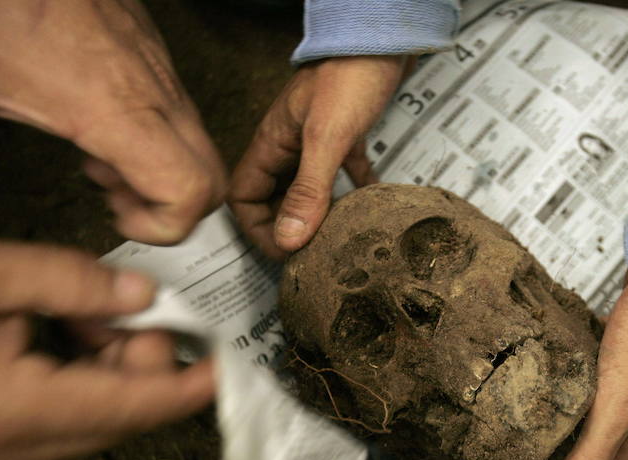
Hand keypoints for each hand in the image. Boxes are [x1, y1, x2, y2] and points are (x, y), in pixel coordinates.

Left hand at [0, 0, 225, 244]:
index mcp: (112, 103)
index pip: (191, 189)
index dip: (166, 227)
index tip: (119, 224)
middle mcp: (149, 85)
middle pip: (211, 174)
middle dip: (173, 209)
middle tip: (119, 208)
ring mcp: (156, 64)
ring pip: (199, 144)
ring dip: (160, 174)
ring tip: (100, 173)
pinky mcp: (149, 49)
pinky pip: (178, 112)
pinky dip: (152, 141)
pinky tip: (94, 131)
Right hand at [0, 239, 214, 459]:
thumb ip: (70, 281)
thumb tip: (143, 294)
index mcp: (16, 412)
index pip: (134, 407)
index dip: (192, 385)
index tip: (232, 361)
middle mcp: (21, 448)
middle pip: (127, 409)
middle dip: (146, 352)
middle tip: (134, 299)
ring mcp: (15, 450)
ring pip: (107, 410)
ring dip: (116, 356)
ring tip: (85, 306)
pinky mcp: (11, 440)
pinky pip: (79, 411)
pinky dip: (90, 368)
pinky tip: (70, 326)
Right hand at [230, 55, 408, 258]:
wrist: (383, 37)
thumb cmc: (350, 76)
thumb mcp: (327, 137)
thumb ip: (308, 188)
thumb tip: (289, 239)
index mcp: (272, 146)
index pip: (244, 198)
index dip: (259, 229)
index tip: (287, 252)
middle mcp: (288, 146)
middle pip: (273, 199)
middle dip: (287, 228)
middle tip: (312, 253)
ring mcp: (315, 141)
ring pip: (305, 189)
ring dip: (316, 213)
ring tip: (336, 237)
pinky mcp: (345, 135)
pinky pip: (340, 173)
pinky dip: (351, 191)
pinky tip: (368, 204)